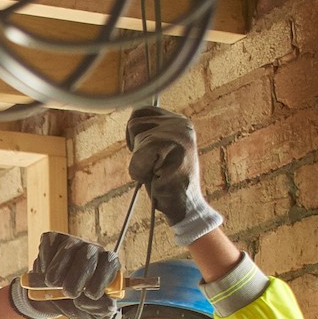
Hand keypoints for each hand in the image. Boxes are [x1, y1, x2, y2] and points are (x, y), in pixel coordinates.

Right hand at [8, 231, 120, 318]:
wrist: (50, 299)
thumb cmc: (76, 303)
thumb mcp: (91, 312)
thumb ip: (102, 310)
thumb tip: (109, 304)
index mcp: (108, 266)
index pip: (110, 263)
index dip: (101, 278)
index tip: (90, 294)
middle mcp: (93, 250)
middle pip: (89, 254)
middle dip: (78, 275)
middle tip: (69, 292)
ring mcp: (74, 242)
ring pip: (69, 248)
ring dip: (58, 269)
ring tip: (52, 284)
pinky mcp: (54, 239)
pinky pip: (50, 244)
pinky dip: (45, 261)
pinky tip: (44, 272)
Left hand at [126, 106, 222, 246]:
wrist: (185, 206)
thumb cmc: (166, 181)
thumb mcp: (158, 151)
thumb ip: (149, 132)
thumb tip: (132, 117)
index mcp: (179, 122)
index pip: (140, 112)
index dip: (134, 133)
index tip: (146, 152)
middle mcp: (181, 123)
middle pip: (134, 123)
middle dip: (136, 147)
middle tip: (154, 165)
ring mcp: (178, 134)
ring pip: (136, 139)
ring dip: (139, 161)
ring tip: (157, 171)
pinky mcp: (172, 147)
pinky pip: (137, 157)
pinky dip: (139, 171)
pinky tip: (157, 178)